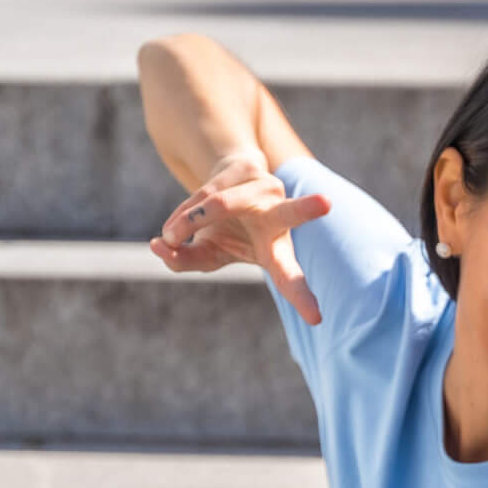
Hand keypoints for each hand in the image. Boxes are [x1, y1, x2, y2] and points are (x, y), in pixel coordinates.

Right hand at [150, 153, 329, 323]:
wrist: (228, 178)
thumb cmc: (225, 229)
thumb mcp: (209, 253)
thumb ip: (187, 260)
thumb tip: (161, 248)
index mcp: (277, 251)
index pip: (289, 277)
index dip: (300, 298)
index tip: (316, 319)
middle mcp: (278, 217)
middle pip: (289, 214)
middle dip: (305, 209)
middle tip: (326, 203)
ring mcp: (266, 189)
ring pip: (219, 207)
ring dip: (186, 224)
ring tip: (168, 239)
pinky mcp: (247, 169)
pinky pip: (205, 194)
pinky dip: (183, 213)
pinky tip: (172, 227)